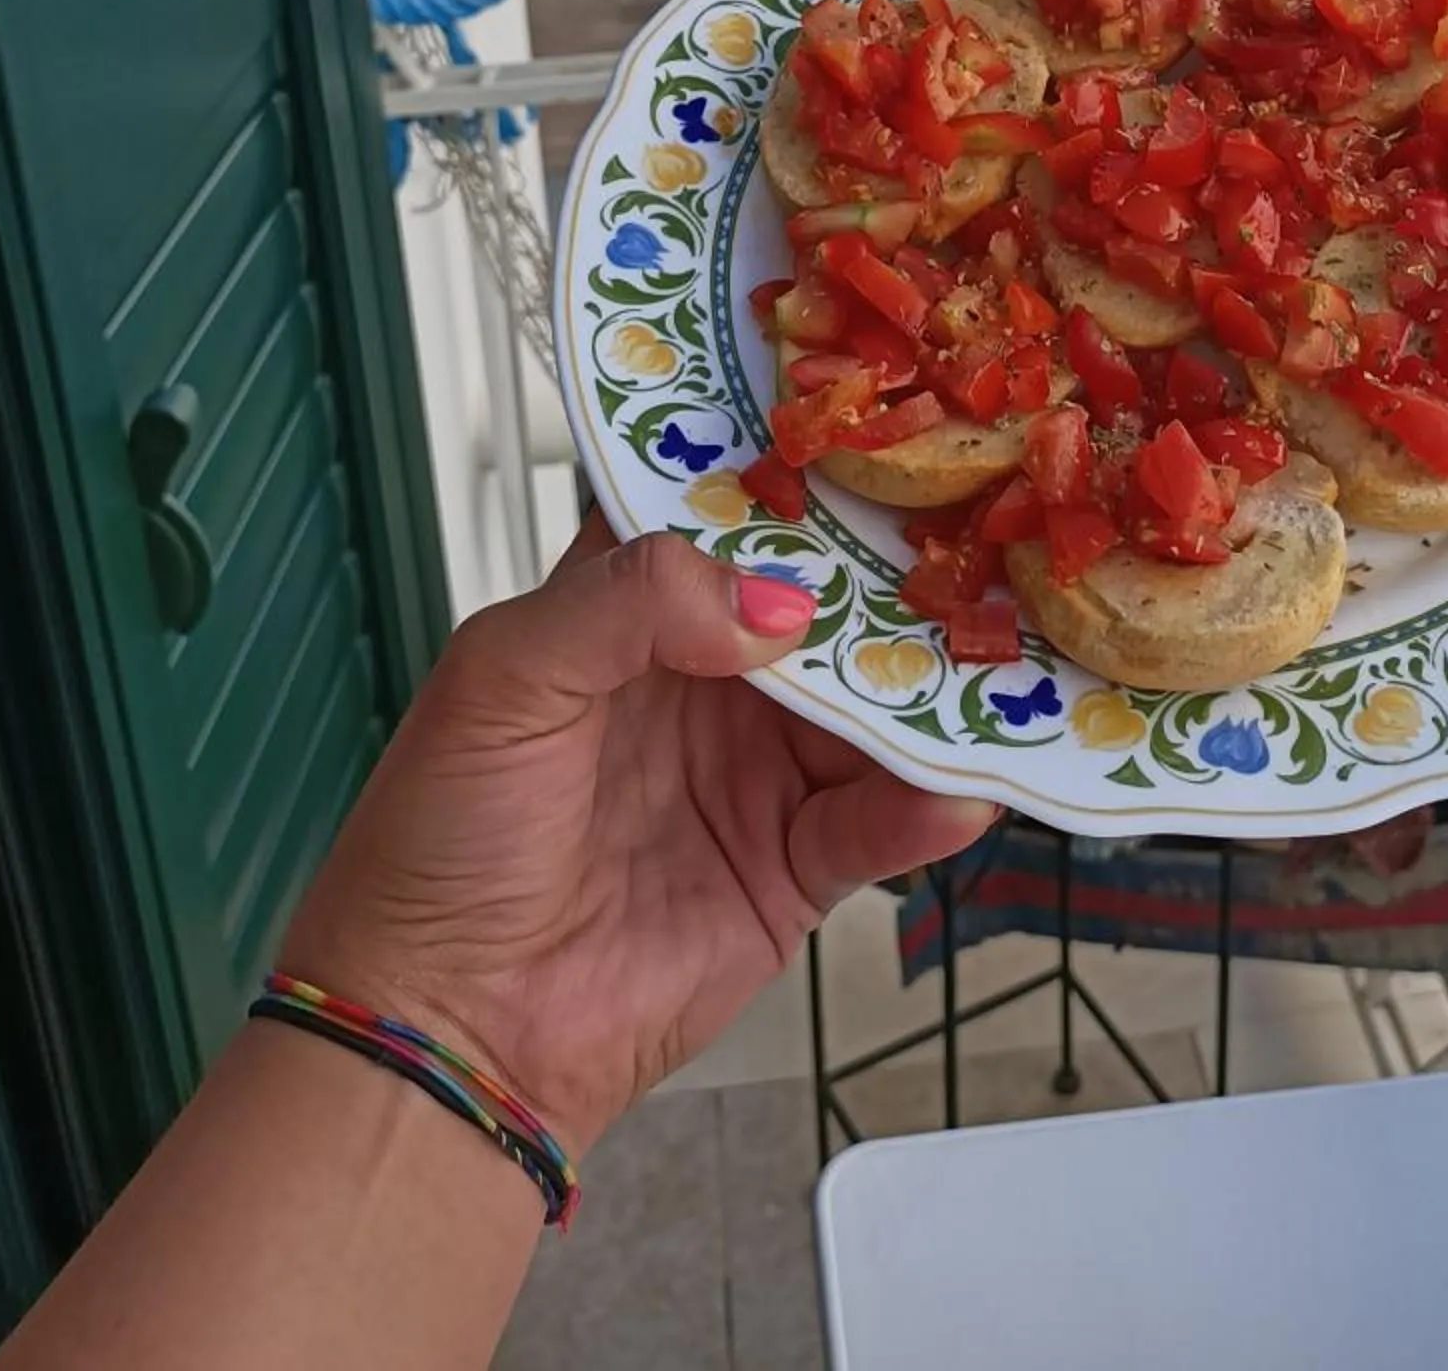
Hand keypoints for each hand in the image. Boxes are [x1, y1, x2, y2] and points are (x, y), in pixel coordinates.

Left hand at [280, 523, 992, 1150]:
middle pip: (823, 605)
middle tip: (987, 527)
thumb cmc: (441, 838)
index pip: (723, 516)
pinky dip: (926, 804)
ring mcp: (756, 772)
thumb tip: (776, 601)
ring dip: (933, 684)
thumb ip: (630, 602)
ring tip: (1006, 651)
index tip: (877, 415)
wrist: (448, 1032)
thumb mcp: (505, 678)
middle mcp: (703, 678)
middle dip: (896, 574)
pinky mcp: (791, 870)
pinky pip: (877, 823)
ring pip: (871, 706)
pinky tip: (964, 784)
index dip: (792, 472)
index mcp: (624, 610)